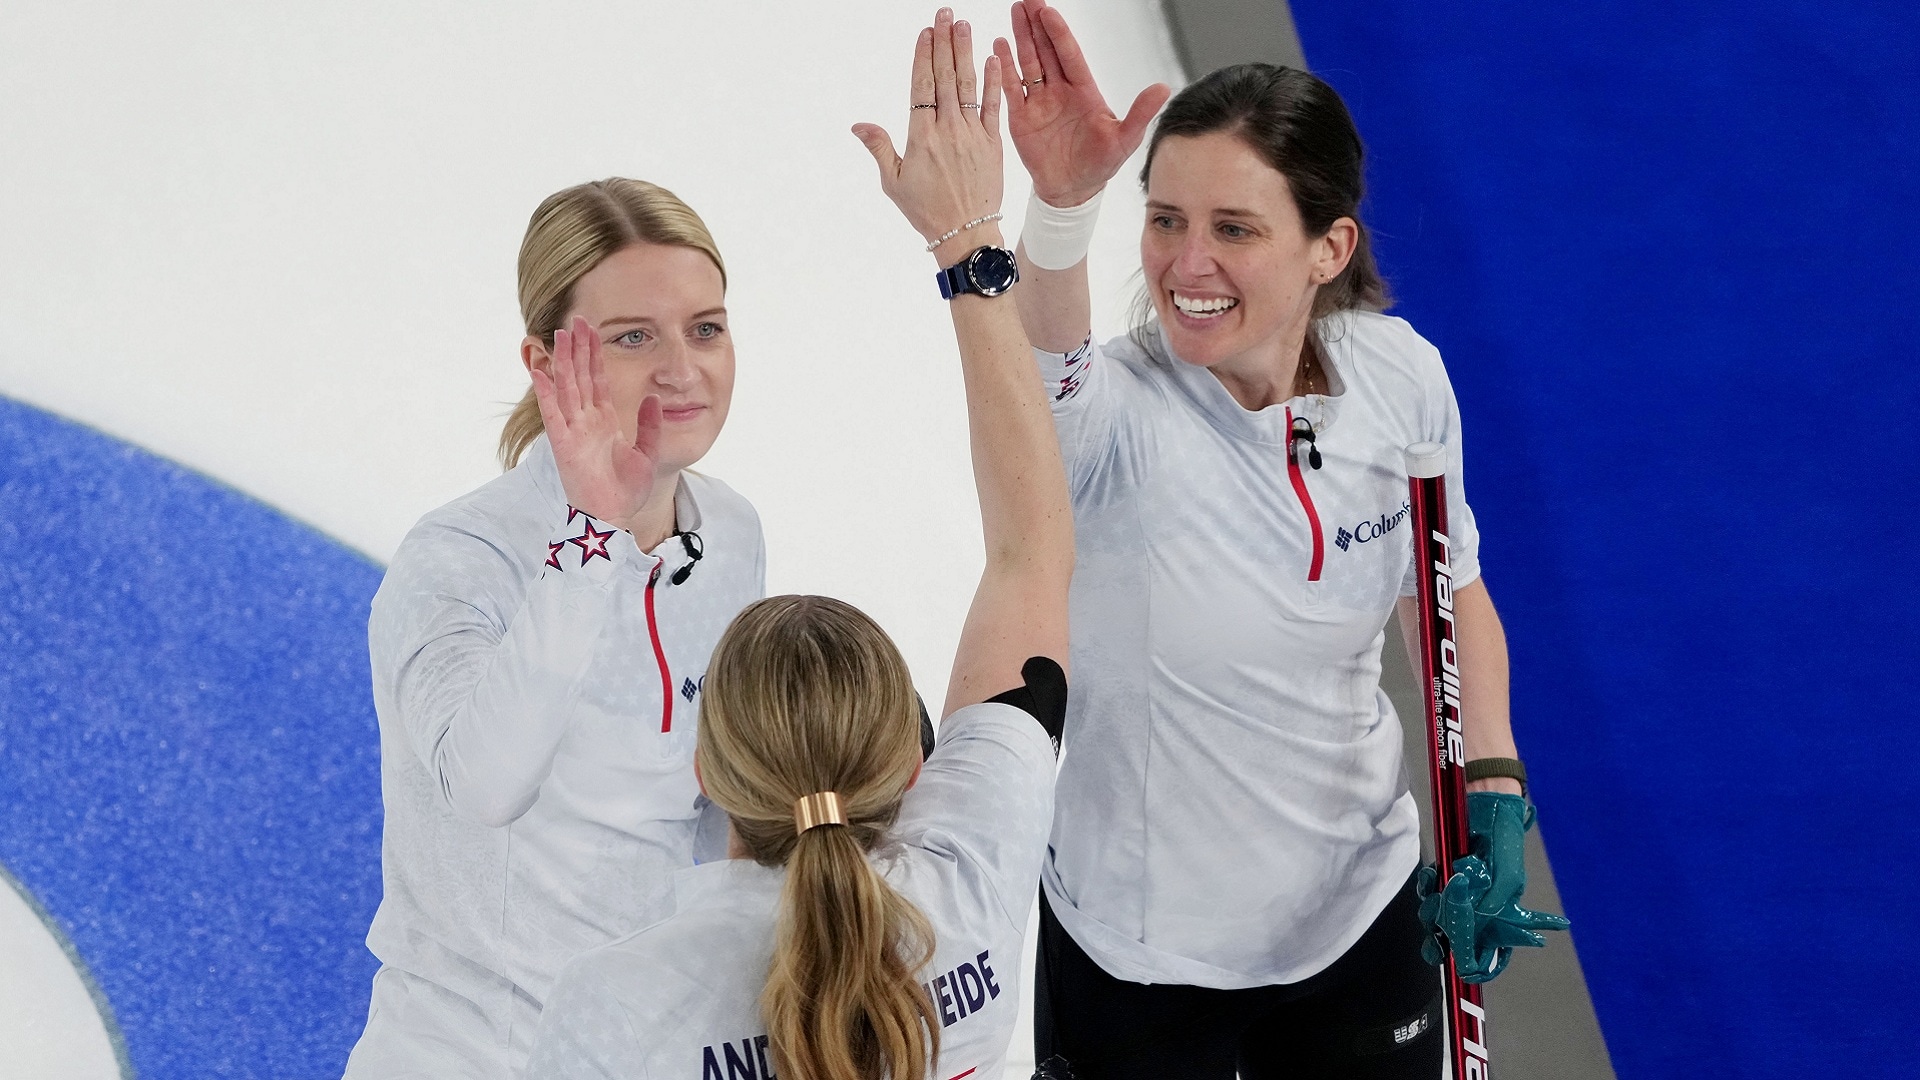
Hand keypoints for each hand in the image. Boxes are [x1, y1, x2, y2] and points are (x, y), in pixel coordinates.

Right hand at [529, 315, 661, 531]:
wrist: (613, 516)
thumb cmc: (625, 489)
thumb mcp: (646, 452)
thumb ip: (650, 424)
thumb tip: (653, 396)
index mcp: (604, 421)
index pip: (598, 379)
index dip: (595, 354)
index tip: (593, 329)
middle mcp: (586, 421)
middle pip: (580, 376)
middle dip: (578, 348)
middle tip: (576, 320)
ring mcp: (573, 430)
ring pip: (566, 388)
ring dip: (563, 362)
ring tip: (560, 335)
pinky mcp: (564, 444)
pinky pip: (553, 414)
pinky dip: (546, 393)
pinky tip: (541, 371)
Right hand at [853, 8, 1004, 261]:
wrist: (966, 234)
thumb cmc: (927, 212)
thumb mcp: (893, 182)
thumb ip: (879, 147)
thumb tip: (859, 124)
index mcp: (921, 137)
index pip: (921, 86)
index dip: (923, 56)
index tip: (925, 32)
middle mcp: (947, 130)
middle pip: (944, 77)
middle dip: (944, 42)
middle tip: (945, 14)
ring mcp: (972, 135)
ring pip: (968, 85)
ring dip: (965, 52)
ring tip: (964, 25)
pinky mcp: (992, 144)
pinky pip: (994, 107)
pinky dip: (994, 82)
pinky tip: (994, 58)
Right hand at [994, 0, 1169, 207]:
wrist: (1072, 191)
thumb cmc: (1100, 165)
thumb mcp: (1125, 141)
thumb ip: (1140, 114)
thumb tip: (1162, 88)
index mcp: (1084, 90)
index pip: (1070, 55)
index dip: (1059, 34)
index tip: (1049, 12)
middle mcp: (1060, 90)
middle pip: (1047, 50)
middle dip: (1037, 24)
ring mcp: (1039, 101)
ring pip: (1028, 62)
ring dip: (1021, 37)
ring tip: (1014, 11)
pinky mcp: (1021, 116)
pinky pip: (1010, 87)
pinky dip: (1004, 68)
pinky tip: (998, 47)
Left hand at [1416, 793, 1571, 982]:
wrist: (1486, 808)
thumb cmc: (1505, 845)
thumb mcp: (1508, 878)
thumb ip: (1494, 902)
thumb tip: (1475, 919)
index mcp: (1499, 915)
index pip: (1491, 951)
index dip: (1480, 965)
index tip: (1467, 972)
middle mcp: (1476, 909)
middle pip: (1456, 940)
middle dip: (1443, 942)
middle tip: (1438, 938)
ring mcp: (1458, 893)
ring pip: (1437, 917)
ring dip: (1433, 910)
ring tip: (1441, 891)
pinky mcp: (1442, 876)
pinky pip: (1427, 890)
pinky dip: (1426, 886)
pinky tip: (1432, 876)